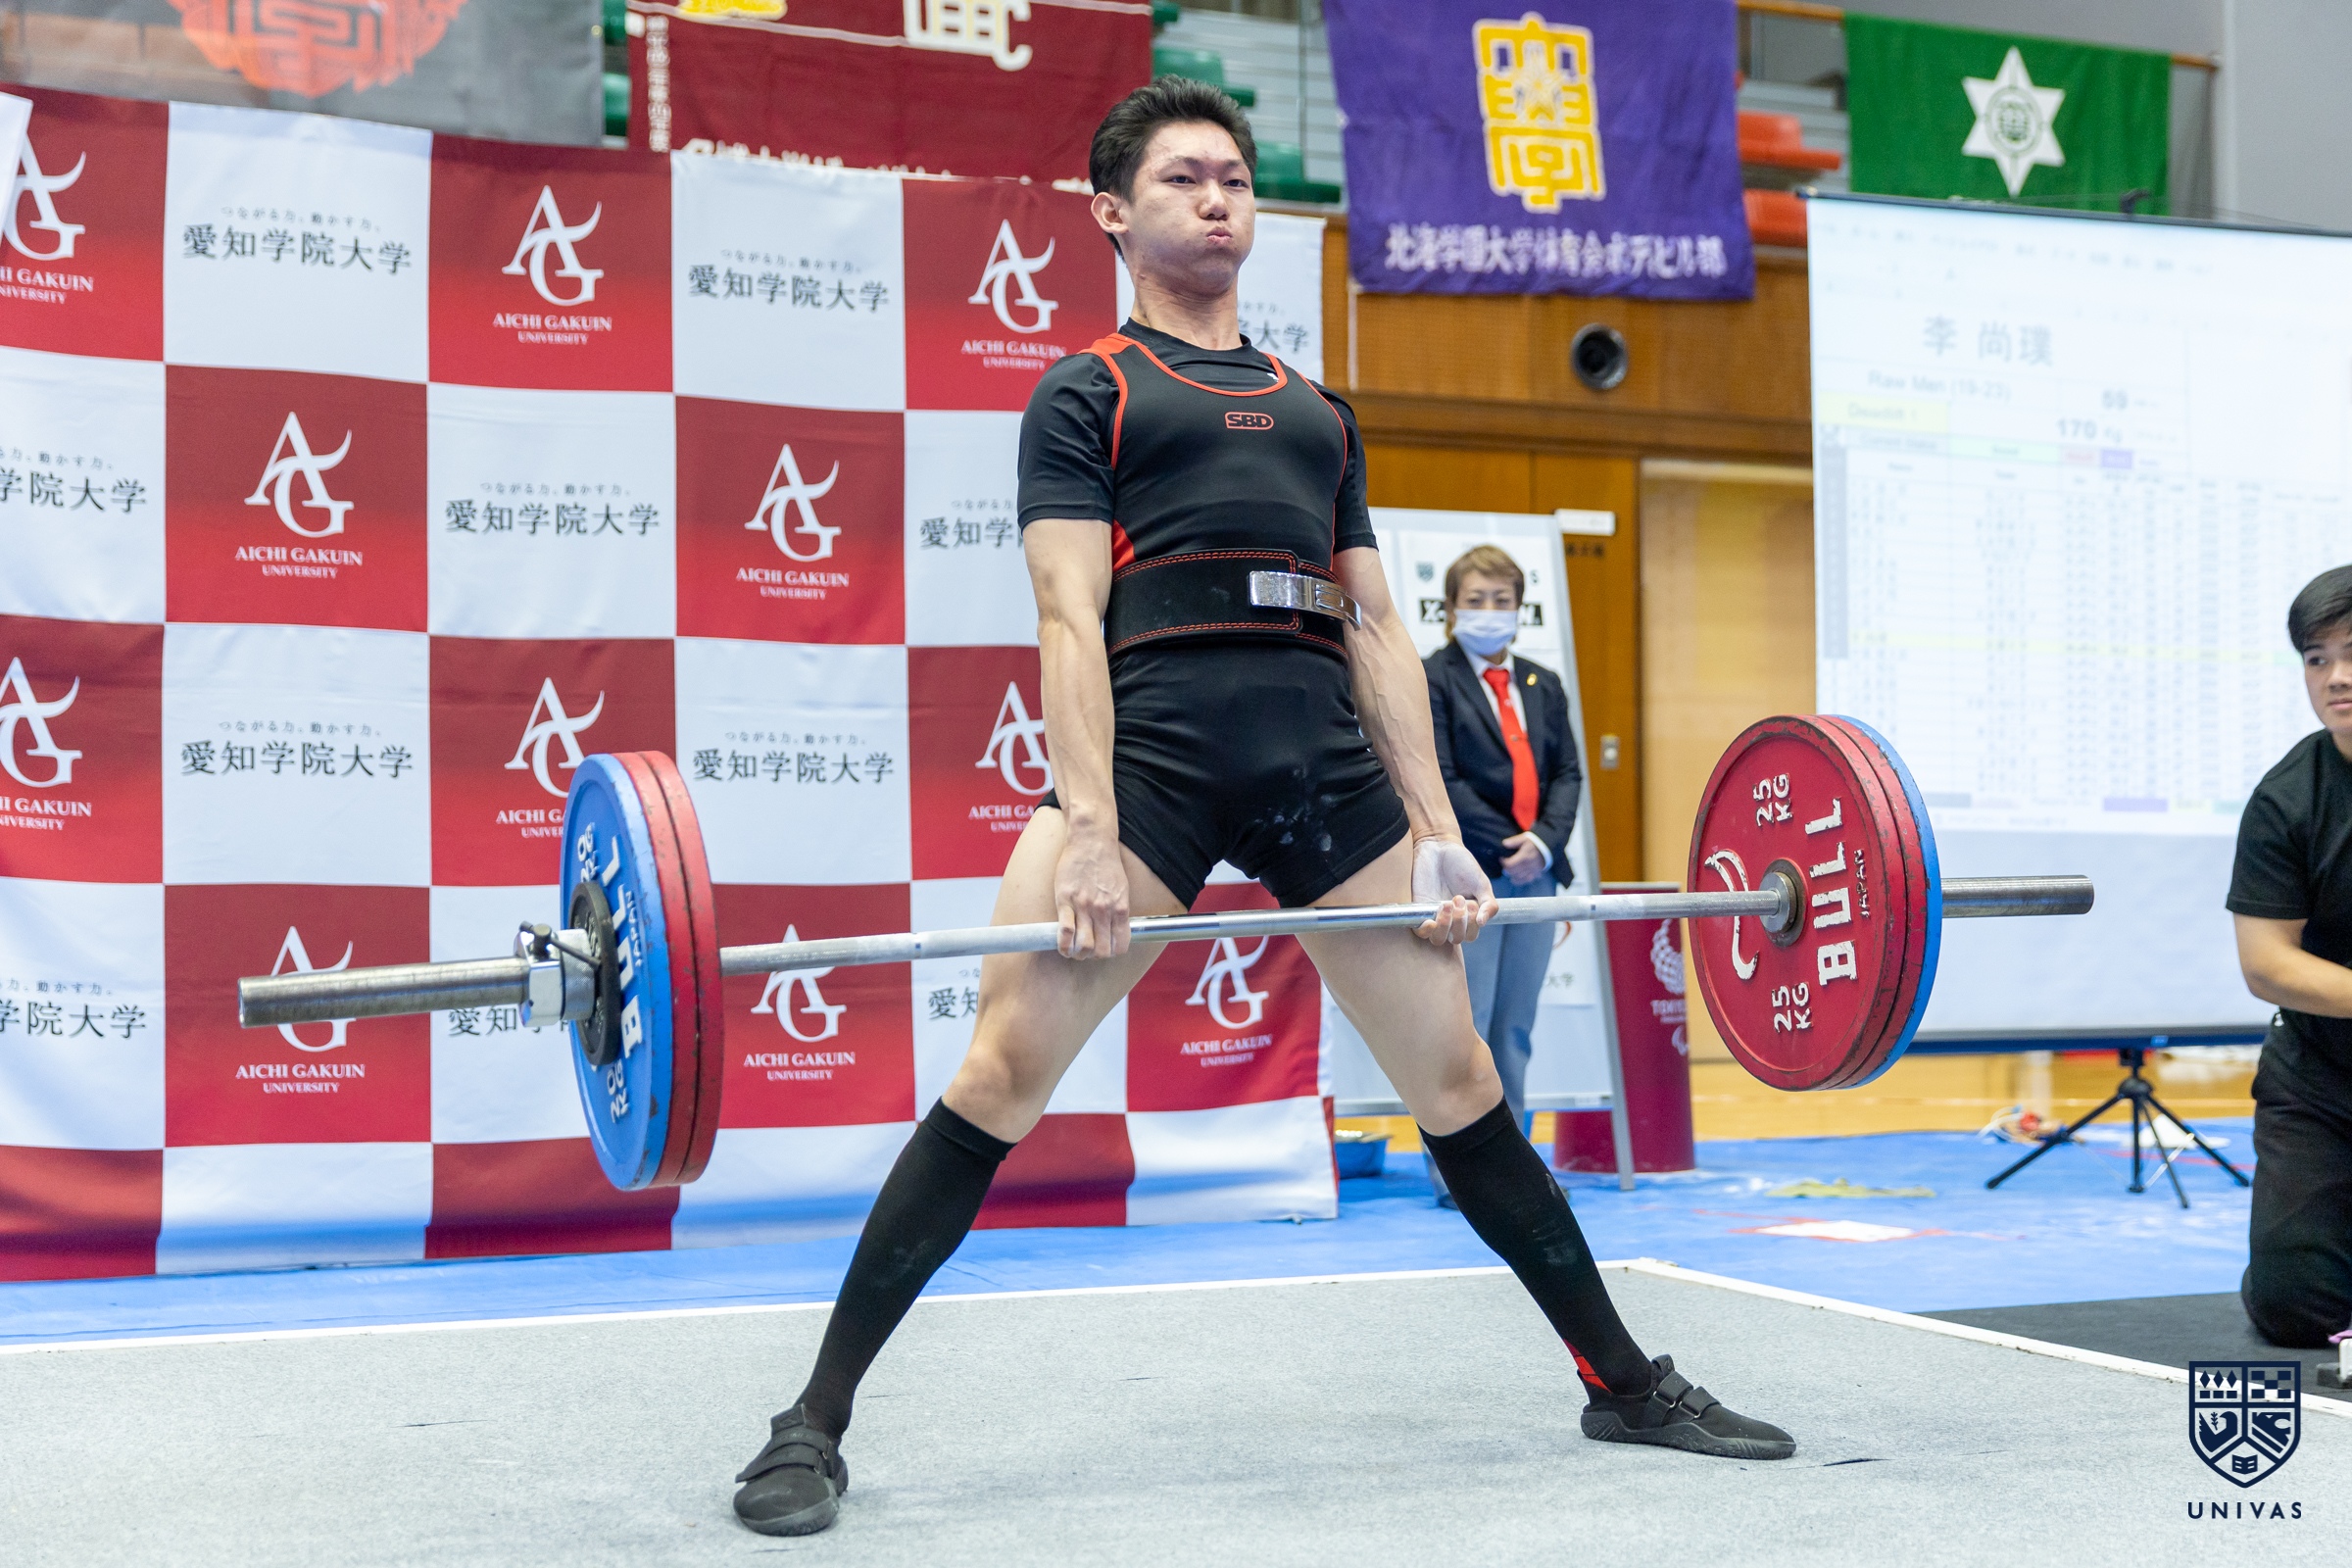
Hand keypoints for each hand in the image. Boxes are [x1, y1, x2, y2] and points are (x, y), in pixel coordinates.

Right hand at [1053, 828, 1130, 958]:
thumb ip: (1119, 910)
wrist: (1092, 840)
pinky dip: (1063, 945)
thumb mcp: (1122, 888)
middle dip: (1093, 956)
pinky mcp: (1065, 900)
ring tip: (1073, 950)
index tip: (1103, 949)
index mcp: (1120, 909)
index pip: (1120, 946)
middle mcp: (1104, 910)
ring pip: (1083, 946)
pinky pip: (1065, 931)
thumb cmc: (1107, 863)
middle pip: (1100, 951)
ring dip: (1077, 954)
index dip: (1111, 953)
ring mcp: (1084, 906)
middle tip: (1086, 951)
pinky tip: (1062, 944)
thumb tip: (1116, 929)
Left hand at [1411, 836, 1498, 946]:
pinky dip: (1426, 931)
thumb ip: (1488, 904)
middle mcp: (1450, 919)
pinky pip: (1420, 932)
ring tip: (1446, 904)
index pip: (1470, 935)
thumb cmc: (1461, 864)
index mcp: (1467, 915)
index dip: (1472, 925)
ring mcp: (1434, 915)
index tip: (1472, 903)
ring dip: (1445, 926)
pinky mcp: (1418, 909)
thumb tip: (1482, 923)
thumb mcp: (1481, 883)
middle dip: (1460, 922)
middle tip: (1458, 898)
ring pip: (1438, 939)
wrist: (1438, 846)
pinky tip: (1431, 921)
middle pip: (1456, 939)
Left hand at [1498, 832, 1547, 886]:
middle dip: (1506, 868)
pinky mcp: (1537, 874)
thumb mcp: (1524, 838)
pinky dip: (1520, 881)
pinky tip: (1515, 878)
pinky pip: (1527, 880)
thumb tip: (1504, 843)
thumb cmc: (1534, 842)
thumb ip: (1514, 841)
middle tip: (1505, 864)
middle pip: (1513, 872)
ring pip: (1519, 877)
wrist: (1547, 846)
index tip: (1502, 858)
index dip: (1503, 862)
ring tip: (1509, 870)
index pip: (1510, 864)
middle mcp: (1529, 865)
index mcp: (1525, 856)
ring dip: (1512, 875)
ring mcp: (1533, 870)